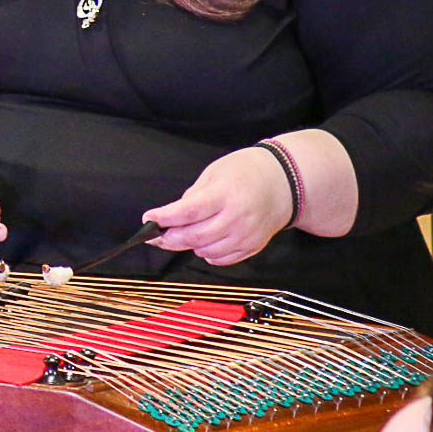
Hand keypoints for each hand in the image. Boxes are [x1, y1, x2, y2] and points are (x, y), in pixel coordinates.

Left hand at [141, 147, 293, 266]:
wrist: (283, 182)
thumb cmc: (246, 172)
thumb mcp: (215, 172)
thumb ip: (193, 196)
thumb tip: (171, 216)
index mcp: (225, 194)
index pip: (189, 211)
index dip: (165, 218)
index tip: (149, 219)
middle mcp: (236, 217)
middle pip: (194, 237)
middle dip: (169, 238)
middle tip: (156, 235)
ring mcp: (245, 235)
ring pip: (205, 251)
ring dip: (189, 245)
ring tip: (186, 231)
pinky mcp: (252, 247)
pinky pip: (221, 259)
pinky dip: (207, 253)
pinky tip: (206, 240)